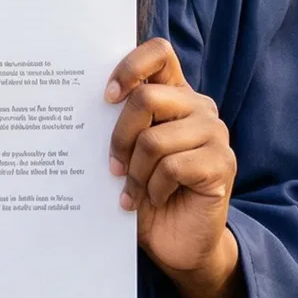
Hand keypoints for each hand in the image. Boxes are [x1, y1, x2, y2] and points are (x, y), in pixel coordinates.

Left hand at [107, 38, 248, 297]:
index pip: (159, 53)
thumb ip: (119, 124)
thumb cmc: (146, 194)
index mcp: (175, 94)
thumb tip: (75, 102)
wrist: (179, 244)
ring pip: (155, 139)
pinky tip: (154, 200)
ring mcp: (215, 133)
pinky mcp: (222, 164)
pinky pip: (174, 167)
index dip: (130, 67)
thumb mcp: (128, 153)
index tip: (106, 97)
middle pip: (148, 98)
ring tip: (131, 192)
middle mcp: (198, 107)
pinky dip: (154, 189)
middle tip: (112, 167)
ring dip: (136, 173)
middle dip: (120, 136)